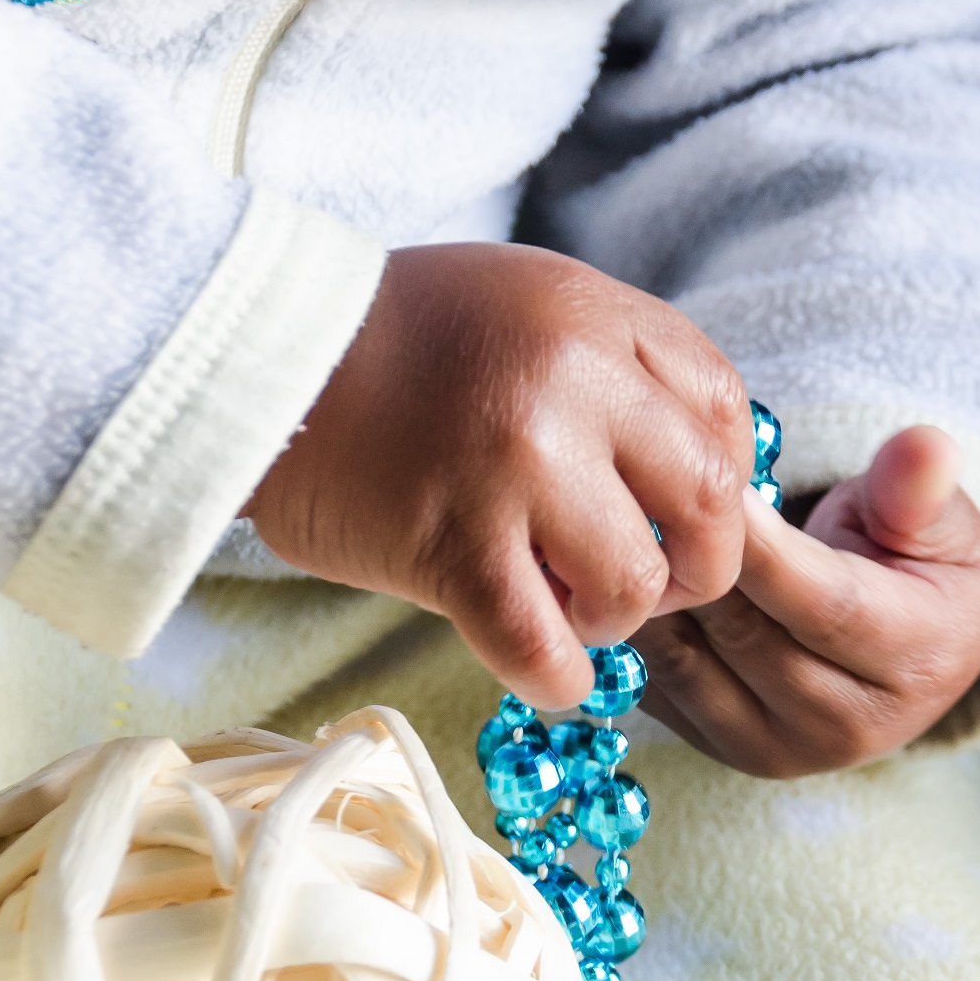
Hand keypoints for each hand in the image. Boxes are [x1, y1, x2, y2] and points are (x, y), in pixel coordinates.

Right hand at [247, 244, 754, 709]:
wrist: (256, 359)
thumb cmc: (396, 341)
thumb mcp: (528, 304)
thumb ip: (618, 366)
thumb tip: (696, 474)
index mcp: (593, 317)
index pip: (723, 415)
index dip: (717, 482)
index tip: (677, 514)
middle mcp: (567, 384)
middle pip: (707, 505)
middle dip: (696, 566)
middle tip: (650, 581)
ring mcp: (512, 468)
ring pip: (632, 586)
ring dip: (611, 619)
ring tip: (564, 603)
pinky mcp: (451, 547)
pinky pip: (542, 649)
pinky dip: (554, 676)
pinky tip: (536, 659)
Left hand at [636, 426, 979, 775]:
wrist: (910, 652)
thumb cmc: (924, 566)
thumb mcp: (940, 519)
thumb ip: (920, 486)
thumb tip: (928, 445)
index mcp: (914, 660)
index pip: (822, 603)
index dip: (762, 544)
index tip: (714, 479)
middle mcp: (845, 724)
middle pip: (744, 635)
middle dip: (693, 560)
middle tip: (648, 486)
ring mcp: (777, 748)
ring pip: (687, 663)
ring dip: (653, 594)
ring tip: (628, 523)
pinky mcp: (721, 749)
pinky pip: (656, 685)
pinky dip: (638, 629)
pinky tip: (627, 574)